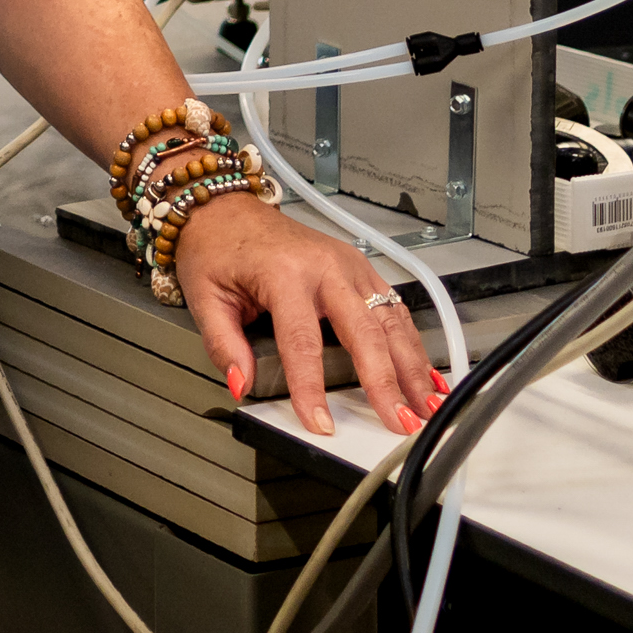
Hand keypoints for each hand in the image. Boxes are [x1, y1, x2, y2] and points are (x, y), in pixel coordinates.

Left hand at [172, 190, 442, 436]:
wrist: (228, 209)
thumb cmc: (218, 249)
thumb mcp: (205, 295)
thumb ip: (223, 344)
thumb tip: (240, 384)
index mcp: (285, 273)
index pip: (302, 341)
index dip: (312, 387)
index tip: (321, 423)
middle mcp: (325, 266)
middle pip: (364, 331)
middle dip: (385, 381)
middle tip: (400, 421)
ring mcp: (349, 264)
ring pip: (390, 320)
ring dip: (412, 365)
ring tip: (427, 404)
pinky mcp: (360, 267)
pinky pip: (394, 308)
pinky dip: (413, 343)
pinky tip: (426, 373)